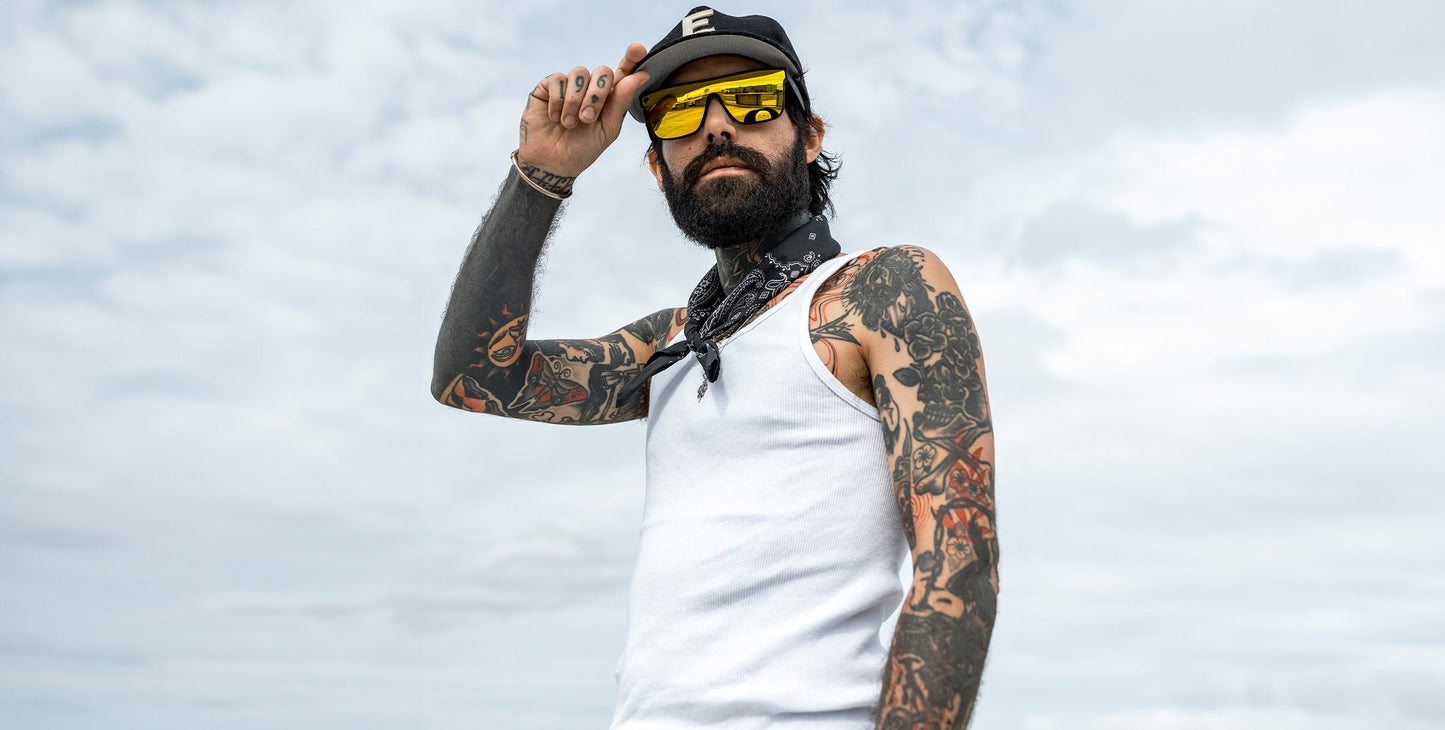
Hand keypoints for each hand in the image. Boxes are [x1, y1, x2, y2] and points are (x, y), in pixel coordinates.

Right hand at [517, 43, 649, 179]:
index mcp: (609, 98)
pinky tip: (555, 117)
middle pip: (603, 71)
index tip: (638, 49)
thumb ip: (621, 102)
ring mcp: (569, 85)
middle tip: (587, 119)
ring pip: (580, 73)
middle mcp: (590, 88)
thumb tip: (641, 75)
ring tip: (569, 124)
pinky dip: (558, 101)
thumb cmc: (582, 149)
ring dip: (575, 102)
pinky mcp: (548, 86)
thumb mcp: (607, 130)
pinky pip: (558, 79)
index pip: (623, 73)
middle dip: (597, 95)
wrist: (551, 163)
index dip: (631, 59)